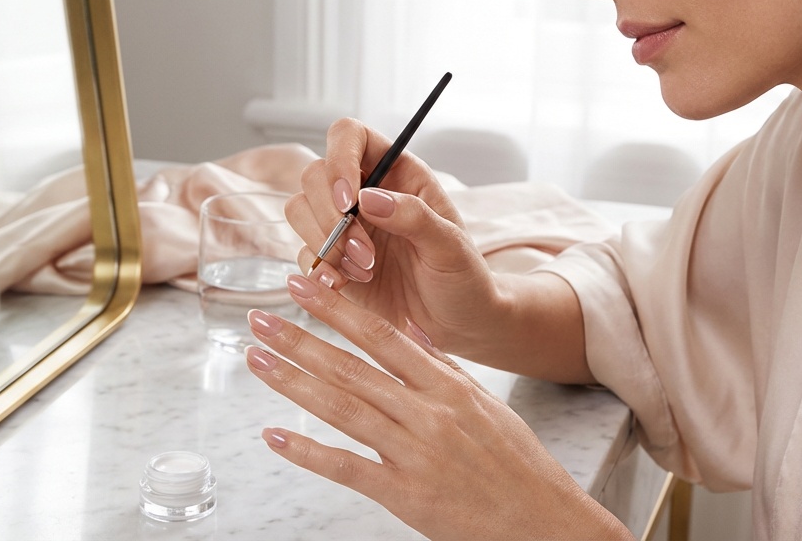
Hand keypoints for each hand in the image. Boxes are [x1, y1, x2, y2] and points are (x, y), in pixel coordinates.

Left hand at [245, 273, 632, 540]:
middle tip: (260, 316)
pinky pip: (346, 468)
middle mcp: (428, 414)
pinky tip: (275, 435)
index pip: (383, 335)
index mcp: (447, 387)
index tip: (307, 285)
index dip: (339, 309)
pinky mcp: (405, 495)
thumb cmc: (517, 465)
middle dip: (301, 339)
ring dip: (294, 382)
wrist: (544, 523)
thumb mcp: (486, 405)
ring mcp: (414, 454)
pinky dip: (307, 451)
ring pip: (342, 409)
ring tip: (257, 359)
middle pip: (352, 368)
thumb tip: (410, 332)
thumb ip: (443, 368)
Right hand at [286, 118, 498, 352]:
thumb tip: (368, 196)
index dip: (339, 157)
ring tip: (365, 270)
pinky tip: (349, 285)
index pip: (350, 135)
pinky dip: (320, 270)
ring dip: (324, 243)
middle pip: (314, 174)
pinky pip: (303, 253)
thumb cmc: (463, 277)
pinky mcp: (330, 259)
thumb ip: (414, 216)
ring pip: (299, 210)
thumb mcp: (451, 245)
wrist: (455, 325)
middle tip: (366, 254)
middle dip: (331, 216)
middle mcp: (363, 191)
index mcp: (397, 171)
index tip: (349, 199)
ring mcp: (343, 225)